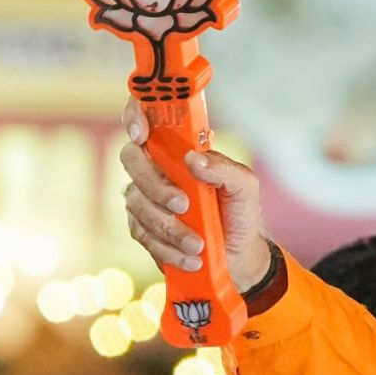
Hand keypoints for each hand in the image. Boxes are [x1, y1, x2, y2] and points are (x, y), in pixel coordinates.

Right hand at [116, 107, 274, 301]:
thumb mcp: (244, 187)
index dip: (135, 116)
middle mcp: (157, 168)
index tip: (142, 133)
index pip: (147, 119)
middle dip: (155, 185)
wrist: (239, 257)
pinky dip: (168, 248)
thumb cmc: (240, 214)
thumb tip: (193, 159)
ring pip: (138, 204)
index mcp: (179, 149)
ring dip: (169, 227)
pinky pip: (143, 234)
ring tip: (198, 244)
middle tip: (184, 204)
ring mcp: (145, 198)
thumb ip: (223, 168)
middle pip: (131, 159)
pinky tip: (190, 258)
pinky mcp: (143, 229)